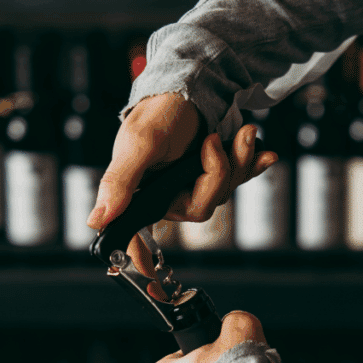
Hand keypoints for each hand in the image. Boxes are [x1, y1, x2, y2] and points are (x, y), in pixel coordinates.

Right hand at [87, 93, 277, 293]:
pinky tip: (266, 154)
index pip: (135, 238)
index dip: (142, 262)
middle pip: (202, 208)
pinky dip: (252, 164)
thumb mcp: (139, 144)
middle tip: (216, 143)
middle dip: (218, 173)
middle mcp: (168, 194)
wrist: (190, 85)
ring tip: (243, 132)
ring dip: (238, 160)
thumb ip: (120, 182)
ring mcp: (193, 184)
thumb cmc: (158, 112)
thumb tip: (96, 221)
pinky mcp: (216, 171)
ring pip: (224, 191)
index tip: (151, 278)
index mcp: (142, 194)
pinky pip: (239, 178)